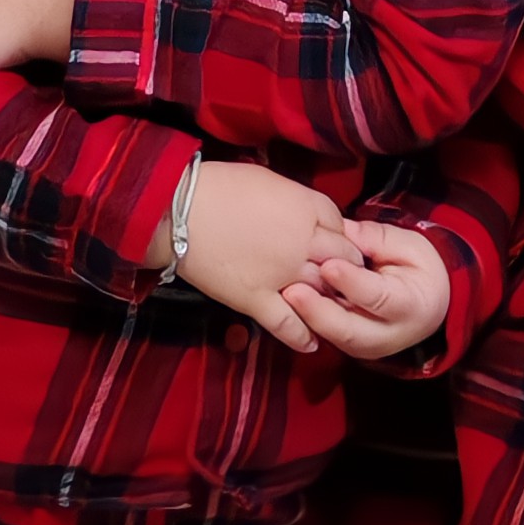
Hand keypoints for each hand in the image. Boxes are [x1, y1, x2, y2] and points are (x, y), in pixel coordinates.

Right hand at [173, 160, 349, 351]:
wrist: (178, 211)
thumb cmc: (220, 187)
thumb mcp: (268, 180)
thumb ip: (295, 199)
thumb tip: (305, 213)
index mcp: (305, 209)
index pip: (340, 225)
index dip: (338, 234)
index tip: (332, 241)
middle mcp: (302, 243)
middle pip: (341, 259)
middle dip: (344, 266)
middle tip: (341, 275)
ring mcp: (282, 275)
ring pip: (322, 293)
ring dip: (330, 301)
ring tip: (333, 308)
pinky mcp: (257, 299)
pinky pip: (288, 324)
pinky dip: (302, 337)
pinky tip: (312, 344)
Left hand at [283, 218, 452, 362]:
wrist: (428, 304)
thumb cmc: (418, 270)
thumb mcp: (410, 246)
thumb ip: (378, 240)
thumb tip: (345, 233)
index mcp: (411, 306)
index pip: (378, 298)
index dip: (352, 283)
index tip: (328, 265)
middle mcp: (388, 334)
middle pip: (348, 329)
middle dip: (317, 311)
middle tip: (292, 290)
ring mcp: (366, 346)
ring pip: (331, 337)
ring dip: (305, 318)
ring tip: (283, 294)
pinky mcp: (349, 347)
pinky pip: (324, 335)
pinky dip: (305, 321)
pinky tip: (287, 303)